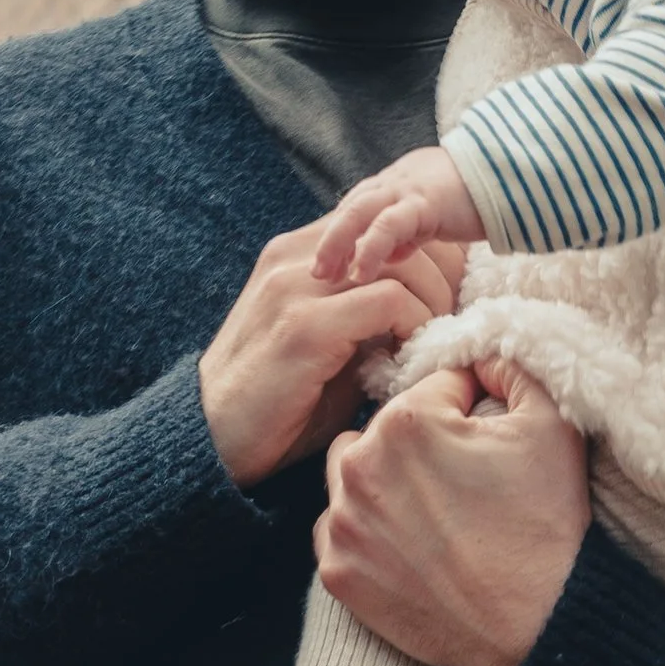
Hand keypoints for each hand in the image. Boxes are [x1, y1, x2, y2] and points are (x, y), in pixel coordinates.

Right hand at [200, 221, 465, 489]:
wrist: (212, 441)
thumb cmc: (279, 404)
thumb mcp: (331, 347)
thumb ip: (369, 318)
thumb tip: (435, 311)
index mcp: (299, 255)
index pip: (382, 224)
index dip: (428, 257)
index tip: (447, 302)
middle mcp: (294, 258)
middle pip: (398, 234)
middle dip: (441, 278)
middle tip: (451, 326)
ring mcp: (295, 287)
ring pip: (401, 261)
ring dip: (433, 303)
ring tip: (434, 344)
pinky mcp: (303, 326)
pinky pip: (388, 301)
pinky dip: (415, 327)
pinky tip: (412, 359)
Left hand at [312, 147, 483, 285]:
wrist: (512, 174)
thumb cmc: (475, 198)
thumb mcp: (434, 218)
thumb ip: (410, 234)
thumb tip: (392, 256)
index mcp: (394, 184)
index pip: (354, 208)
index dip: (335, 235)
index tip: (321, 266)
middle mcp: (395, 182)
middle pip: (349, 208)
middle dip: (328, 241)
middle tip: (314, 274)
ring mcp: (407, 189)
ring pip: (358, 212)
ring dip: (338, 244)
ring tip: (326, 276)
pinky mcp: (424, 201)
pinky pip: (389, 225)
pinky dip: (370, 248)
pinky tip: (361, 272)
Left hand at [316, 360, 590, 665]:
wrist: (539, 627)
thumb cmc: (547, 526)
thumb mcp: (552, 424)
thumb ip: (511, 364)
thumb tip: (478, 349)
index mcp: (406, 420)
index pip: (431, 387)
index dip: (466, 410)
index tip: (485, 443)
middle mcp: (359, 466)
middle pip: (387, 427)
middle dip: (421, 443)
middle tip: (465, 483)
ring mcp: (343, 523)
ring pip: (351, 472)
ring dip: (383, 480)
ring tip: (434, 512)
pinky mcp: (336, 573)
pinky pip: (339, 529)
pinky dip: (368, 532)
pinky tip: (410, 547)